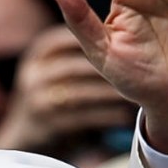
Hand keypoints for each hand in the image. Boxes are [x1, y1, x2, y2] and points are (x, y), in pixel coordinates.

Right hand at [0, 26, 135, 154]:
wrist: (27, 136)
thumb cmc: (53, 94)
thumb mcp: (54, 68)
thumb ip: (77, 52)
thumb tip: (118, 31)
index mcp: (38, 53)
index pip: (68, 39)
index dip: (97, 40)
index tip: (125, 45)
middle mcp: (34, 73)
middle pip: (79, 66)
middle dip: (110, 69)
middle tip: (139, 71)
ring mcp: (39, 99)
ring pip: (84, 93)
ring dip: (112, 94)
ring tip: (136, 95)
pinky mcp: (49, 123)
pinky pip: (85, 117)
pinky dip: (108, 117)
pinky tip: (125, 117)